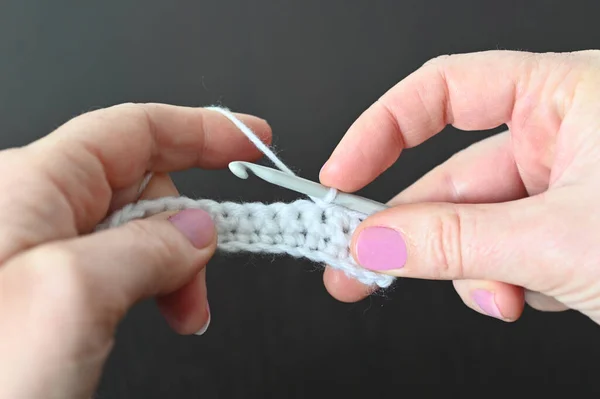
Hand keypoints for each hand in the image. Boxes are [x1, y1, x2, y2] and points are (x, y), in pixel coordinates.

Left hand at [0, 104, 270, 397]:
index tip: (250, 138)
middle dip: (188, 223)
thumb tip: (196, 232)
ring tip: (182, 311)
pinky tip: (156, 311)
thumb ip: (147, 249)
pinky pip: (115, 263)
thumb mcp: (74, 298)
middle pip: (139, 183)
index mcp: (30, 186)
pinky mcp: (42, 287)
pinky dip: (151, 284)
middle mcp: (30, 209)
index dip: (201, 128)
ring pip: (133, 228)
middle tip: (204, 279)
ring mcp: (35, 251)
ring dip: (172, 264)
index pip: (134, 129)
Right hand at [320, 50, 599, 324]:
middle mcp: (564, 133)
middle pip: (455, 178)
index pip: (445, 90)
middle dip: (415, 235)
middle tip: (358, 265)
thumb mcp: (559, 240)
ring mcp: (569, 185)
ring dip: (475, 272)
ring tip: (499, 302)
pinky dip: (508, 283)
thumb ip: (456, 240)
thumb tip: (375, 242)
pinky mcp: (572, 230)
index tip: (343, 177)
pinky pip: (510, 252)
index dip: (382, 130)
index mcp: (567, 96)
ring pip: (479, 227)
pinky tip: (530, 299)